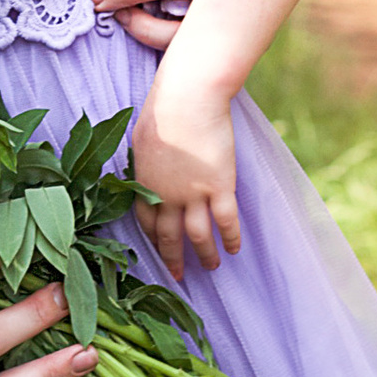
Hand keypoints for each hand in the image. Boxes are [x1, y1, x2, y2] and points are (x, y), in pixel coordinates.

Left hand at [129, 79, 240, 279]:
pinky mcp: (220, 186)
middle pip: (169, 236)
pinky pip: (226, 221)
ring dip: (205, 255)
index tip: (157, 250)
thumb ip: (145, 162)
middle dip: (172, 258)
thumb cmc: (163, 110)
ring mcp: (194, 193)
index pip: (146, 221)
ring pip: (198, 235)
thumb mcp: (142, 139)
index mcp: (144, 183)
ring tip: (211, 267)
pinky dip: (231, 238)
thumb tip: (147, 170)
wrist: (187, 99)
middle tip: (178, 277)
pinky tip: (235, 249)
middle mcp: (167, 195)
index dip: (152, 239)